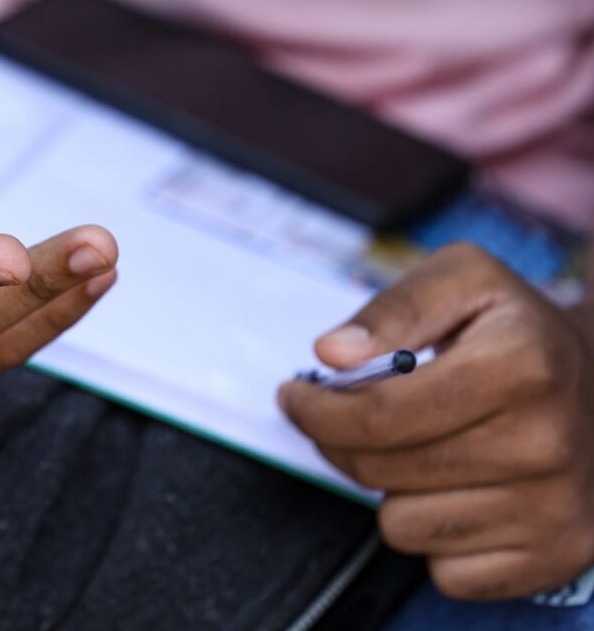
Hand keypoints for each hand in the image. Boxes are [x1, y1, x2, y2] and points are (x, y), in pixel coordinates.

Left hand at [279, 243, 593, 599]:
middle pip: (379, 471)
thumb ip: (394, 308)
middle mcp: (548, 444)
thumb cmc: (518, 333)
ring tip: (424, 450)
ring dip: (393, 491)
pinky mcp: (557, 559)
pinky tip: (459, 491)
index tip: (295, 397)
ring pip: (402, 527)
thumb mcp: (465, 280)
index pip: (377, 415)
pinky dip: (435, 537)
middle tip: (346, 419)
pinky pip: (444, 573)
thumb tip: (332, 353)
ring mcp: (556, 509)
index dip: (315, 410)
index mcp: (522, 366)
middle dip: (341, 443)